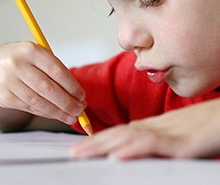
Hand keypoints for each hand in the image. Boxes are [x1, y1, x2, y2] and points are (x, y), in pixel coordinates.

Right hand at [0, 41, 85, 124]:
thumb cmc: (24, 60)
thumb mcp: (39, 56)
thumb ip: (57, 72)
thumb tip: (78, 96)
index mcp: (31, 50)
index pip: (56, 70)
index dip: (71, 86)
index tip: (82, 96)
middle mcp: (17, 64)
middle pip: (47, 88)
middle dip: (67, 102)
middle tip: (80, 110)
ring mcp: (8, 82)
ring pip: (38, 101)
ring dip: (57, 112)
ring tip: (71, 117)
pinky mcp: (3, 97)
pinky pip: (29, 108)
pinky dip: (45, 113)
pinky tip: (56, 115)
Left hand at [71, 98, 219, 158]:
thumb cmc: (207, 124)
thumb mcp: (179, 133)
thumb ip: (160, 139)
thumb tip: (141, 147)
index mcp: (155, 126)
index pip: (122, 131)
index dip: (101, 138)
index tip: (83, 145)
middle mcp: (157, 126)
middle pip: (120, 134)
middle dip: (94, 144)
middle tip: (73, 152)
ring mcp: (168, 133)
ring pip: (129, 137)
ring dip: (104, 145)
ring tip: (83, 153)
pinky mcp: (182, 143)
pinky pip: (153, 145)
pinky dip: (133, 149)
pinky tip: (117, 155)